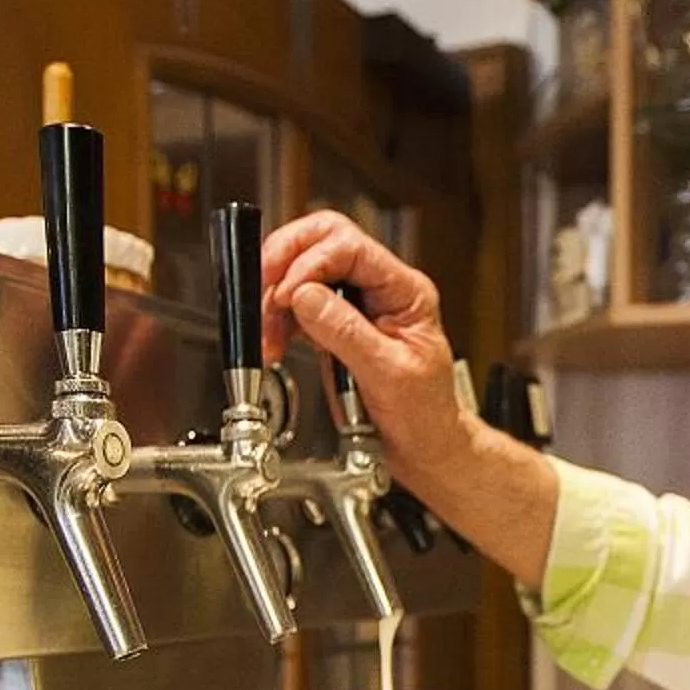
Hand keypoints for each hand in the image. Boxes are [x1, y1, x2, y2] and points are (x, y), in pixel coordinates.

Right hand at [258, 209, 561, 590]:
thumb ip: (346, 332)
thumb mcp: (389, 374)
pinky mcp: (336, 325)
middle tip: (264, 289)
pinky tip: (273, 343)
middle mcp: (381, 289)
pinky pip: (299, 304)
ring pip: (305, 271)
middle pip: (324, 241)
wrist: (424, 448)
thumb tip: (306, 296)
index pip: (351, 247)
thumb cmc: (425, 415)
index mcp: (405, 291)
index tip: (288, 294)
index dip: (311, 263)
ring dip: (276, 296)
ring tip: (267, 334)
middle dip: (286, 260)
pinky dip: (278, 319)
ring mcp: (357, 305)